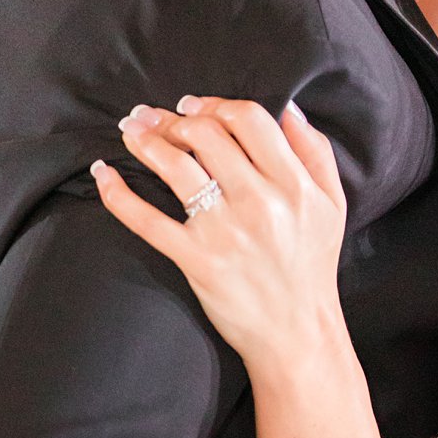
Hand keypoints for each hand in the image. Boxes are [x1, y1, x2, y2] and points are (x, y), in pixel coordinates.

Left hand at [92, 97, 347, 375]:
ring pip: (175, 167)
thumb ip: (315, 152)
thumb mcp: (332, 204)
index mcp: (293, 184)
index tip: (193, 105)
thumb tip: (289, 109)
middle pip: (206, 135)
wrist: (298, 333)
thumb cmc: (312, 265)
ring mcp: (224, 231)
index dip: (215, 104)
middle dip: (172, 118)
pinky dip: (119, 194)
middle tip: (152, 115)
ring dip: (145, 140)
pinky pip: (148, 220)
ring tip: (129, 130)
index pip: (249, 119)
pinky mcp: (196, 260)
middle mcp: (259, 202)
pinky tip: (104, 174)